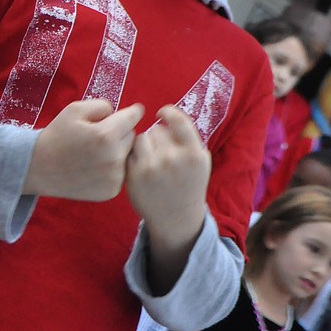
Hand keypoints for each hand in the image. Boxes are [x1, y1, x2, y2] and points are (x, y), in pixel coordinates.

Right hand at [24, 100, 143, 200]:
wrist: (39, 168)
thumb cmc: (57, 136)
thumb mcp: (74, 110)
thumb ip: (102, 105)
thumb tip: (119, 113)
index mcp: (106, 135)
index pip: (133, 117)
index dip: (132, 112)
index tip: (134, 111)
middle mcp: (114, 158)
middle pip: (131, 137)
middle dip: (120, 133)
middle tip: (100, 136)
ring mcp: (114, 177)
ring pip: (127, 156)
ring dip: (118, 152)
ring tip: (95, 153)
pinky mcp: (111, 191)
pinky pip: (121, 173)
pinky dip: (113, 169)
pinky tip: (94, 167)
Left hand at [125, 105, 210, 238]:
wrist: (176, 218)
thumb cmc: (188, 184)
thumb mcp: (200, 161)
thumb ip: (188, 138)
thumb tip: (166, 115)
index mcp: (193, 154)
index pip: (178, 120)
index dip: (168, 113)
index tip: (162, 113)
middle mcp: (173, 160)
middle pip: (157, 130)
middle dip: (159, 138)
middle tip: (164, 154)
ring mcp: (152, 168)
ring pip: (141, 138)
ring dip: (145, 144)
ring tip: (153, 159)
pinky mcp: (134, 176)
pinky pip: (130, 152)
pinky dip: (135, 157)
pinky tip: (144, 169)